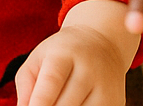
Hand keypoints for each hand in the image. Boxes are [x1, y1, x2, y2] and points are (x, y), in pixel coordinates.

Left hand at [16, 0, 135, 105]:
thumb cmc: (61, 54)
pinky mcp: (116, 102)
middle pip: (67, 104)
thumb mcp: (38, 58)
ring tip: (57, 103)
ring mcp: (106, 88)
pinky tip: (74, 104)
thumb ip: (26, 85)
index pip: (52, 80)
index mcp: (65, 54)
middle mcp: (89, 70)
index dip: (40, 101)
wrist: (103, 43)